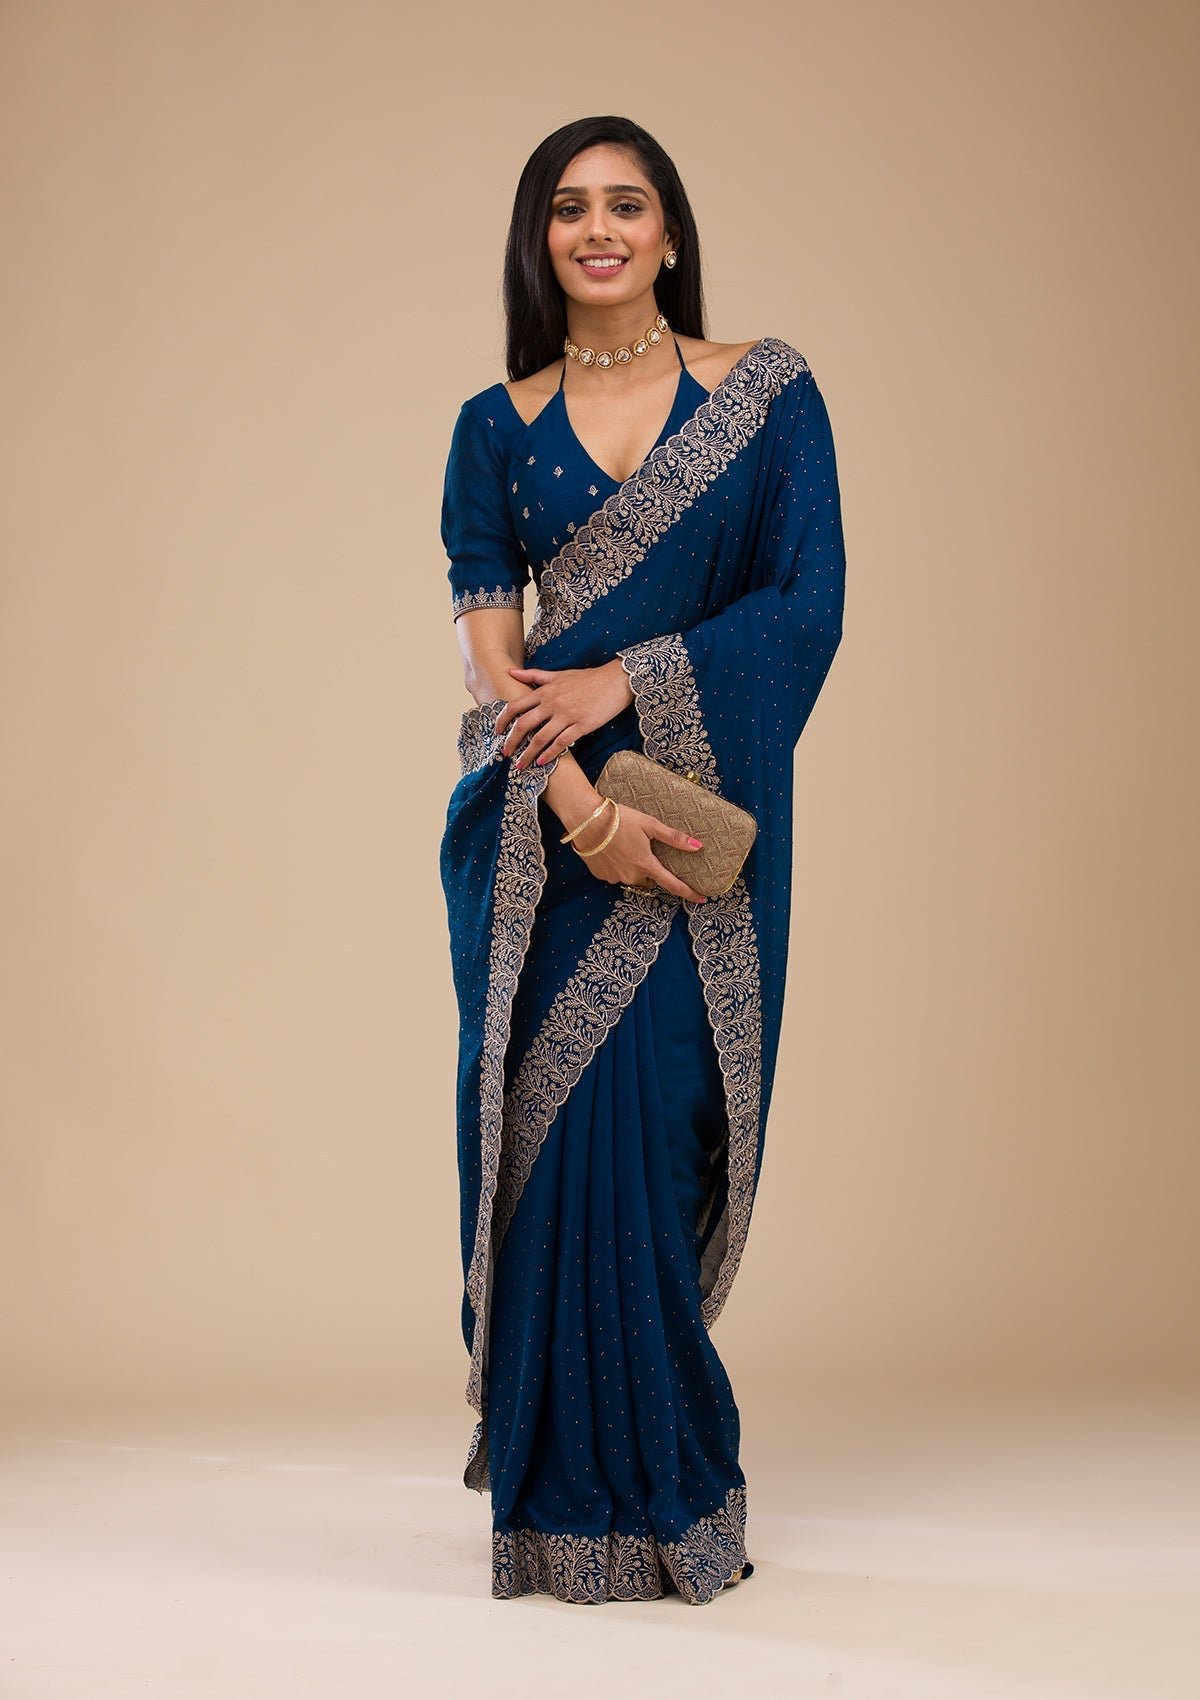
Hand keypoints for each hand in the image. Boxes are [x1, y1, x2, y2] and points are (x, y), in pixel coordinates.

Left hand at [495, 660, 633, 768]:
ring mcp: (567, 715)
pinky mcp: (582, 725)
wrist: (616, 680)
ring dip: (527, 754)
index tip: (497, 732)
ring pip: (540, 738)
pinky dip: (550, 754)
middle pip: (524, 725)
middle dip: (511, 741)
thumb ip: (534, 675)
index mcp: (545, 691)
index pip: (515, 706)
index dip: (502, 720)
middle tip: (505, 754)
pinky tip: (542, 763)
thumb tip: (510, 671)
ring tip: (520, 765)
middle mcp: (552, 703)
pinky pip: (561, 743)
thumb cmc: (587, 678)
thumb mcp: (559, 674)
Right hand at [570, 801, 707, 903]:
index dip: (689, 892)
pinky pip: (615, 873)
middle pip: (648, 877)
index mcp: (646, 864)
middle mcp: (631, 875)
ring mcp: (614, 877)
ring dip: (631, 865)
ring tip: (623, 844)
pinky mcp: (600, 875)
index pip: (673, 884)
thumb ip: (674, 838)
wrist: (586, 820)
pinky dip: (616, 864)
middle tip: (642, 847)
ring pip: (631, 875)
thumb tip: (698, 846)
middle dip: (649, 867)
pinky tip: (611, 849)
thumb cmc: (619, 819)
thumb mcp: (649, 825)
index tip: (702, 899)